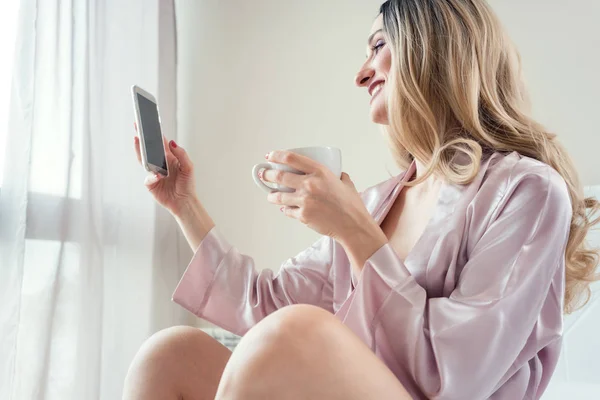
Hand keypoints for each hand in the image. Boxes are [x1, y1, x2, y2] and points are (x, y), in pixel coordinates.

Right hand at [133, 123, 196, 215]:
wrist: (183, 202)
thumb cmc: (187, 184)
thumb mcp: (188, 167)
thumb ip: (181, 154)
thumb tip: (171, 142)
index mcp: (170, 158)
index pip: (160, 143)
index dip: (155, 133)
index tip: (149, 123)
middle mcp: (160, 164)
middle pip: (149, 149)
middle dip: (142, 138)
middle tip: (137, 126)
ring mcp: (154, 173)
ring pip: (144, 160)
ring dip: (140, 151)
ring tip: (138, 141)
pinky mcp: (151, 184)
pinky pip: (148, 178)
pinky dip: (152, 177)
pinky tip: (159, 177)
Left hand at [262, 150, 377, 242]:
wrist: (353, 226)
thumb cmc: (351, 205)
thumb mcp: (345, 182)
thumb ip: (337, 174)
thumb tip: (335, 172)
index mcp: (320, 172)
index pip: (290, 158)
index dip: (276, 155)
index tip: (269, 156)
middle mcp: (310, 184)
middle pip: (279, 176)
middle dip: (267, 175)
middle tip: (264, 175)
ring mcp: (304, 201)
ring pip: (279, 196)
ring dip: (272, 195)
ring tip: (271, 195)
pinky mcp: (302, 215)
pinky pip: (287, 211)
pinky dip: (285, 209)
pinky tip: (285, 208)